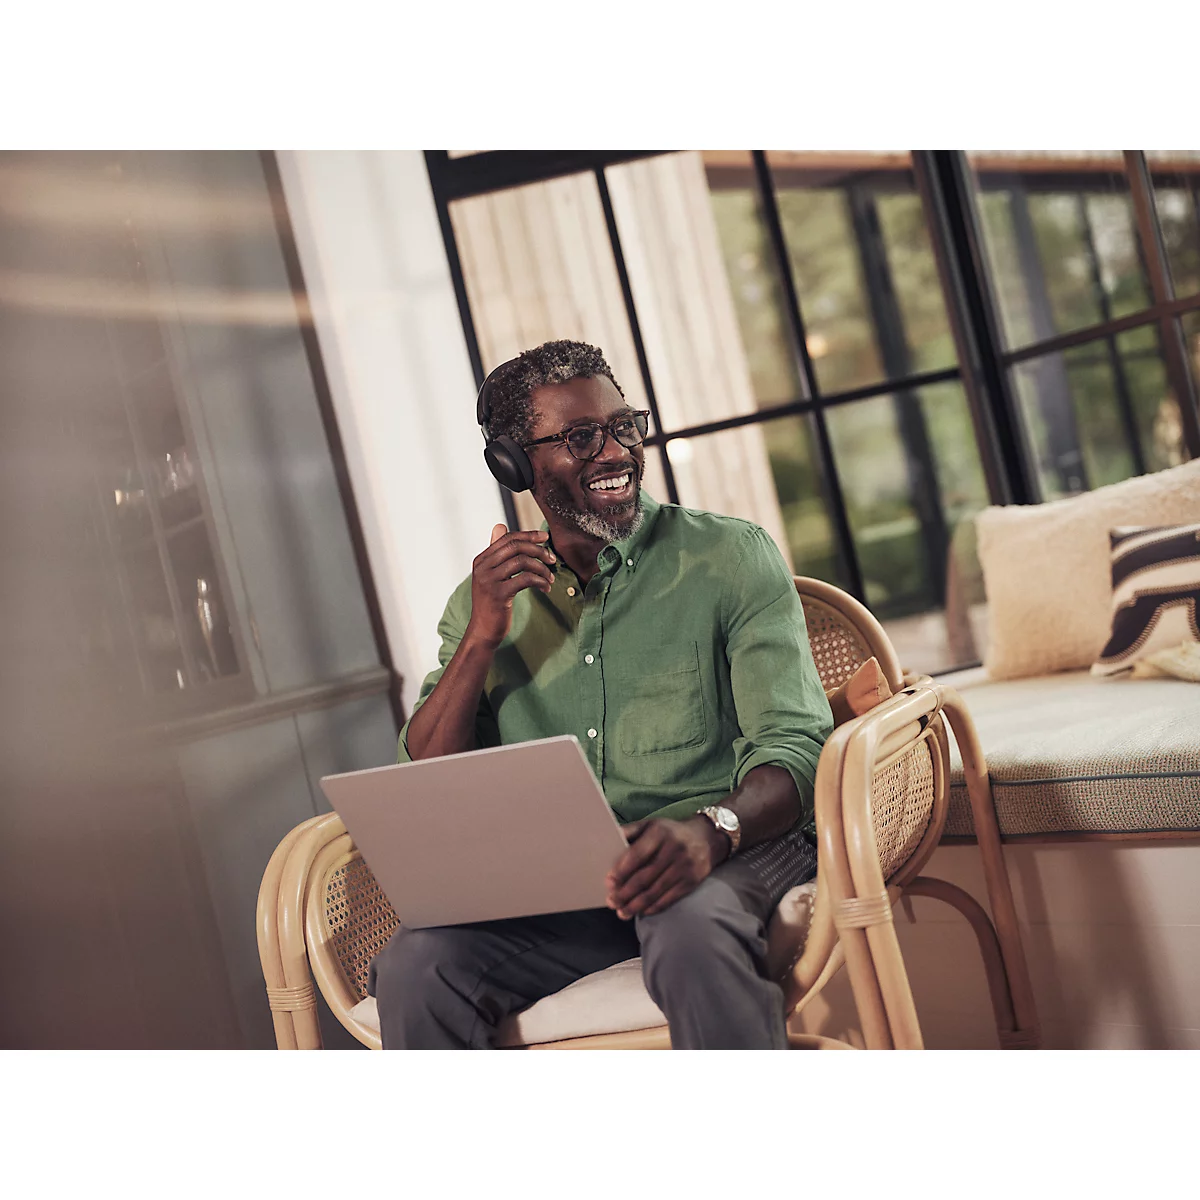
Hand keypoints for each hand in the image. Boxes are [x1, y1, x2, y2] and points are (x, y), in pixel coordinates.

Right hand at [465, 524, 555, 649]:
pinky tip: (546, 588)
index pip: (507, 538)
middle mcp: (483, 567)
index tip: (546, 538)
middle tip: (552, 559)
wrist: (484, 630)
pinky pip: (526, 579)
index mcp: (481, 560)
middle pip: (515, 547)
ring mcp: (489, 581)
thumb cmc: (492, 603)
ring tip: (550, 578)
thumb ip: (497, 553)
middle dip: (538, 550)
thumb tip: (499, 526)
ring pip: (522, 562)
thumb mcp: (492, 575)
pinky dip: (540, 581)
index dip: (528, 536)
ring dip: (542, 569)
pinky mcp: (499, 594)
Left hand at [605, 817, 726, 919]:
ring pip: (655, 891)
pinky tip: (641, 911)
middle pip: (645, 876)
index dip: (622, 870)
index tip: (608, 882)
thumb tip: (606, 840)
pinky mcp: (692, 881)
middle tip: (611, 902)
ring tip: (622, 912)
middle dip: (625, 892)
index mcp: (659, 832)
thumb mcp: (651, 825)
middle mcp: (674, 849)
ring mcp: (684, 866)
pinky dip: (653, 907)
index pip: (637, 854)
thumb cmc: (670, 832)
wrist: (707, 838)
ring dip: (636, 905)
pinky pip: (669, 898)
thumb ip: (629, 831)